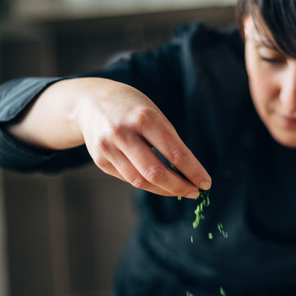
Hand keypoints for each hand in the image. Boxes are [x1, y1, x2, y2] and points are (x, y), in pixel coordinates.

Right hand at [9, 78, 210, 197]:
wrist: (89, 102)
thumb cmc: (131, 107)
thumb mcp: (153, 112)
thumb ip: (168, 140)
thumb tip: (188, 172)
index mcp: (143, 117)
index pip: (174, 152)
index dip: (193, 171)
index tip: (206, 183)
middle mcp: (123, 133)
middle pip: (156, 172)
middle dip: (179, 187)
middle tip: (195, 192)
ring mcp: (108, 148)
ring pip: (141, 181)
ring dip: (165, 190)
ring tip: (180, 190)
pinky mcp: (100, 160)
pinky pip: (129, 179)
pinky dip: (148, 184)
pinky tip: (160, 184)